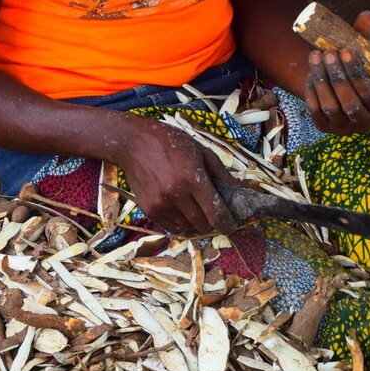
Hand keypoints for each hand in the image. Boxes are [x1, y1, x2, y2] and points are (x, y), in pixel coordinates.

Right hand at [109, 113, 236, 236]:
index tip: (231, 227)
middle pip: (202, 224)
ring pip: (187, 228)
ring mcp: (161, 204)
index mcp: (193, 179)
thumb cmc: (169, 142)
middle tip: (212, 215)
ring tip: (195, 210)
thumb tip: (236, 189)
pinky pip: (171, 227)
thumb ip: (219, 172)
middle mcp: (176, 195)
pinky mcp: (149, 209)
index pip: (216, 213)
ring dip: (195, 223)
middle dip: (212, 223)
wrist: (133, 143)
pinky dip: (180, 224)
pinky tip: (182, 212)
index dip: (227, 224)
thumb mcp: (200, 150)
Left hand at [302, 11, 369, 134]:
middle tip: (329, 53)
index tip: (346, 52)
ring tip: (316, 57)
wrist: (333, 90)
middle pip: (350, 102)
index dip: (357, 73)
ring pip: (331, 107)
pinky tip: (311, 72)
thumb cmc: (351, 71)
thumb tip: (367, 14)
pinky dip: (312, 90)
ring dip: (322, 80)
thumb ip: (363, 37)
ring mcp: (342, 128)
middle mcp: (363, 122)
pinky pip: (315, 110)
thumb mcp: (360, 56)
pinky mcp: (323, 128)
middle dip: (338, 77)